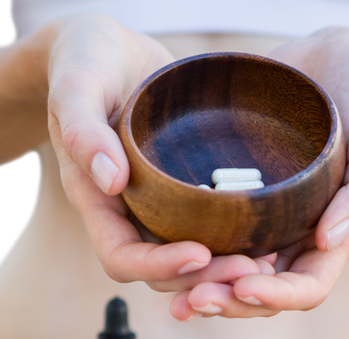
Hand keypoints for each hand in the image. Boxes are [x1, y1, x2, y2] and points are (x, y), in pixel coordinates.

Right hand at [46, 15, 269, 292]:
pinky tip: (271, 237)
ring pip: (189, 258)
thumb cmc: (84, 61)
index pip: (121, 257)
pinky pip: (209, 228)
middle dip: (203, 277)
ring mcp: (157, 205)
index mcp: (96, 200)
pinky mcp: (185, 191)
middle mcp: (127, 212)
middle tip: (251, 269)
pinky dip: (236, 241)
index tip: (199, 255)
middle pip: (161, 271)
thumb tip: (112, 180)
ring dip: (224, 268)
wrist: (107, 50)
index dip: (158, 266)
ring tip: (266, 263)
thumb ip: (83, 130)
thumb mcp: (77, 86)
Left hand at [171, 27, 348, 319]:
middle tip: (193, 301)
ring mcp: (260, 224)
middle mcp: (293, 239)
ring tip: (173, 299)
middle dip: (228, 302)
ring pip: (228, 274)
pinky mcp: (231, 202)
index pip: (305, 288)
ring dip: (201, 290)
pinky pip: (206, 239)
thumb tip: (329, 240)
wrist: (330, 59)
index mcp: (331, 236)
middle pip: (260, 292)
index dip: (275, 296)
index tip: (242, 287)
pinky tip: (157, 259)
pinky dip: (184, 255)